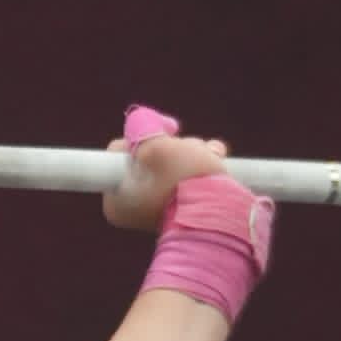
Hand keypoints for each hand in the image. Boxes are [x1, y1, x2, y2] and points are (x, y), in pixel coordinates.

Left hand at [102, 101, 233, 235]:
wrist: (223, 219)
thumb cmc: (184, 184)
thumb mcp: (157, 147)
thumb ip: (141, 127)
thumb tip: (138, 121)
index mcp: (116, 202)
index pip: (119, 152)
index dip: (140, 136)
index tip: (160, 137)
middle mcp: (135, 208)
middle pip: (148, 155)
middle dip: (173, 145)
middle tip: (187, 149)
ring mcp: (160, 208)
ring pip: (171, 162)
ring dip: (192, 151)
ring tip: (208, 156)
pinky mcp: (185, 207)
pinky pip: (186, 176)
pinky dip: (201, 163)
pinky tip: (216, 158)